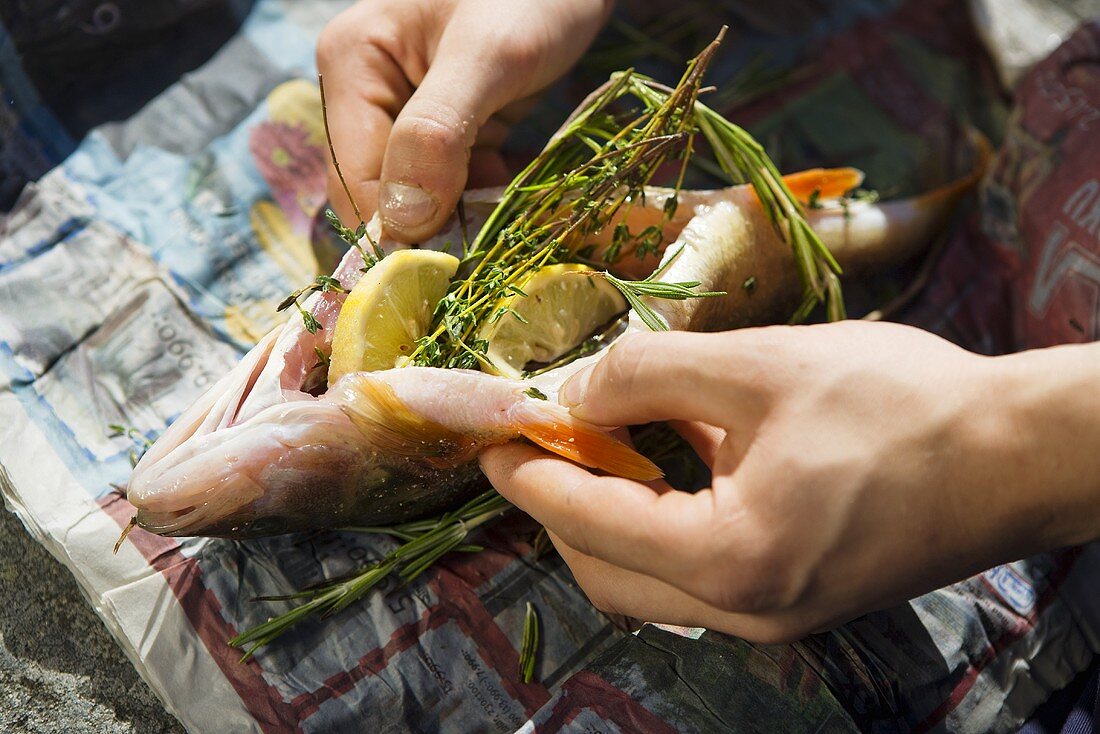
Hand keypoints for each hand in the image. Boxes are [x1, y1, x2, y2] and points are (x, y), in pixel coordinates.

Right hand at [316, 0, 611, 241]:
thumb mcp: (490, 55)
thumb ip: (438, 130)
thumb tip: (402, 220)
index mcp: (352, 65)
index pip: (357, 182)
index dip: (402, 230)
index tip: (459, 262)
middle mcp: (367, 91)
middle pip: (385, 194)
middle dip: (439, 224)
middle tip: (496, 240)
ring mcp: (406, 109)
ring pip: (423, 195)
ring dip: (470, 214)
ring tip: (518, 212)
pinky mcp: (446, 122)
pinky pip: (455, 181)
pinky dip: (488, 194)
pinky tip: (522, 188)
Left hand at [480, 322, 1099, 641]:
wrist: (1019, 455)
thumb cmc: (902, 404)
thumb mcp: (762, 365)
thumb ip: (649, 374)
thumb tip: (574, 393)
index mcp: (728, 558)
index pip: (588, 522)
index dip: (527, 477)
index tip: (488, 441)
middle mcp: (743, 610)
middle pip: (606, 572)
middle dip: (557, 509)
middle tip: (538, 443)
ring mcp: (773, 616)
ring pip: (647, 584)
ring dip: (606, 521)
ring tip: (595, 448)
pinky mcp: (797, 600)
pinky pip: (695, 579)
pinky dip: (659, 528)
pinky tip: (666, 468)